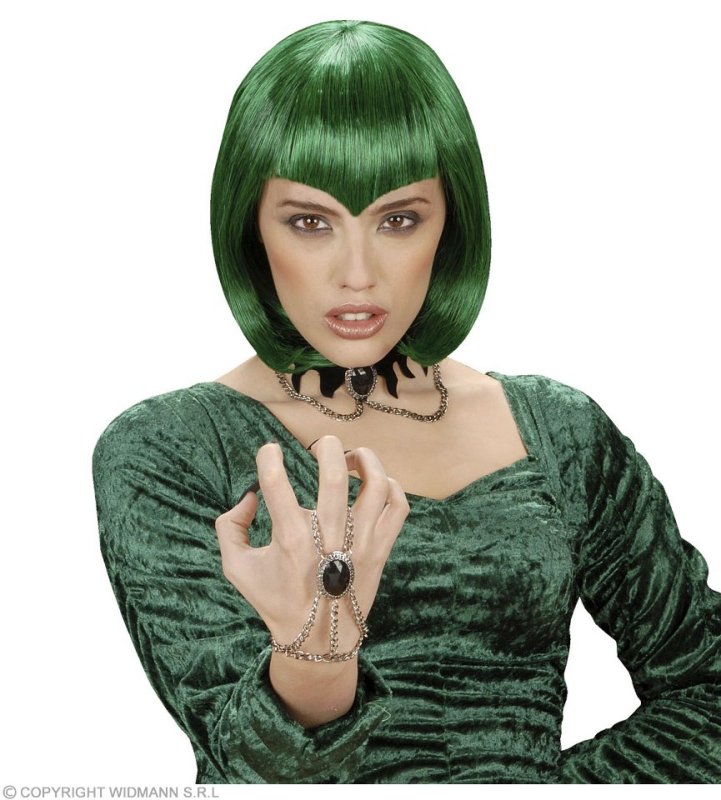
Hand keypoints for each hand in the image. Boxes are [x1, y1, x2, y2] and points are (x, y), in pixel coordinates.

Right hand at [215, 435, 408, 654]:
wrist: (318, 639)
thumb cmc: (275, 600)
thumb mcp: (237, 568)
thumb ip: (229, 527)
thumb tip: (249, 496)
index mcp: (290, 539)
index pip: (275, 481)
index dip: (268, 456)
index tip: (269, 452)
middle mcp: (329, 537)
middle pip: (335, 475)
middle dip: (326, 448)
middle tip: (318, 447)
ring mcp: (361, 542)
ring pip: (376, 484)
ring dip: (365, 460)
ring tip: (351, 458)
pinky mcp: (382, 548)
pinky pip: (399, 506)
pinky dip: (391, 486)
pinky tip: (374, 483)